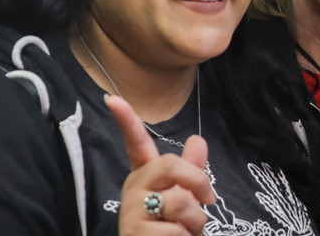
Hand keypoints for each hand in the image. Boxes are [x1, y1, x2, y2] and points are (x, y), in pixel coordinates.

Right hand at [107, 95, 214, 234]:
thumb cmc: (169, 227)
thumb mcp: (183, 196)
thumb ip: (191, 170)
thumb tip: (198, 139)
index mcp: (145, 177)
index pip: (135, 144)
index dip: (127, 121)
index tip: (112, 98)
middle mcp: (134, 190)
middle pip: (171, 165)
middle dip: (199, 182)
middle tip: (207, 201)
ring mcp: (132, 212)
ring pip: (181, 202)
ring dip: (196, 221)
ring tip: (184, 230)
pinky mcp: (135, 233)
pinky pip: (176, 230)